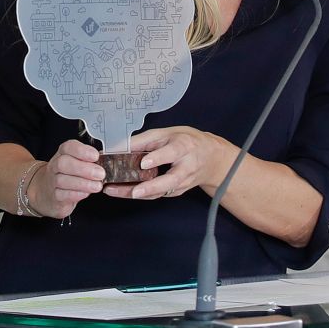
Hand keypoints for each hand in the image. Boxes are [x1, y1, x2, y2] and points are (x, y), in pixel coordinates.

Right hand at [29, 140, 104, 218]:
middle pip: (64, 163)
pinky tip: (86, 193)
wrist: (46, 192)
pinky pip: (63, 195)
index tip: (96, 156)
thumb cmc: (68, 175)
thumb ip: (89, 161)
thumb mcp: (77, 163)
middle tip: (100, 174)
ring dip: (83, 183)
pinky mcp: (54, 197)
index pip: (68, 147)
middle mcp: (55, 166)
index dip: (82, 151)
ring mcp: (52, 181)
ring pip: (63, 180)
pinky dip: (76, 194)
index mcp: (63, 154)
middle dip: (84, 168)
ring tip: (97, 186)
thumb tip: (106, 162)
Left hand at [103, 126, 234, 200]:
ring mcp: (183, 182)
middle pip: (171, 180)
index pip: (172, 153)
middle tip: (134, 192)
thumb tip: (121, 145)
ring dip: (139, 193)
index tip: (143, 163)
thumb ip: (146, 139)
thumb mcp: (168, 133)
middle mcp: (186, 166)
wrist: (212, 159)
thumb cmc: (187, 141)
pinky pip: (158, 194)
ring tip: (116, 192)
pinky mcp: (178, 191)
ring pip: (162, 191)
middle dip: (151, 187)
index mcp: (184, 146)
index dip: (158, 158)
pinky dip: (140, 194)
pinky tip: (122, 191)